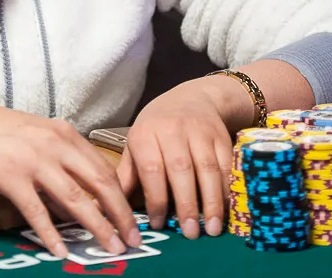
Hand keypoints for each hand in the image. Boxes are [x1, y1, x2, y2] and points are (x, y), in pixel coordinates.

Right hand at [0, 95, 140, 258]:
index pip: (104, 167)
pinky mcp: (10, 177)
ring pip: (75, 199)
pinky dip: (52, 234)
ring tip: (110, 247)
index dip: (122, 196)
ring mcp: (33, 161)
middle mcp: (54, 144)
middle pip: (99, 183)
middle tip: (132, 238)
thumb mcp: (36, 137)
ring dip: (97, 227)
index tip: (132, 217)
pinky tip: (62, 251)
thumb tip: (78, 203)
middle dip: (120, 214)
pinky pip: (37, 212)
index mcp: (64, 133)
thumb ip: (60, 163)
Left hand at [117, 78, 231, 239]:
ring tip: (211, 229)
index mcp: (146, 135)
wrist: (192, 98)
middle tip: (190, 233)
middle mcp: (173, 130)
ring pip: (207, 168)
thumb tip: (104, 208)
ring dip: (211, 201)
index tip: (159, 224)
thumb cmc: (158, 127)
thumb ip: (126, 177)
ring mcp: (199, 132)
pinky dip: (226, 189)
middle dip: (186, 204)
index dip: (156, 199)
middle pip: (181, 170)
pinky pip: (225, 165)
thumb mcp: (136, 145)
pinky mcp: (221, 136)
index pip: (151, 170)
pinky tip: (226, 210)